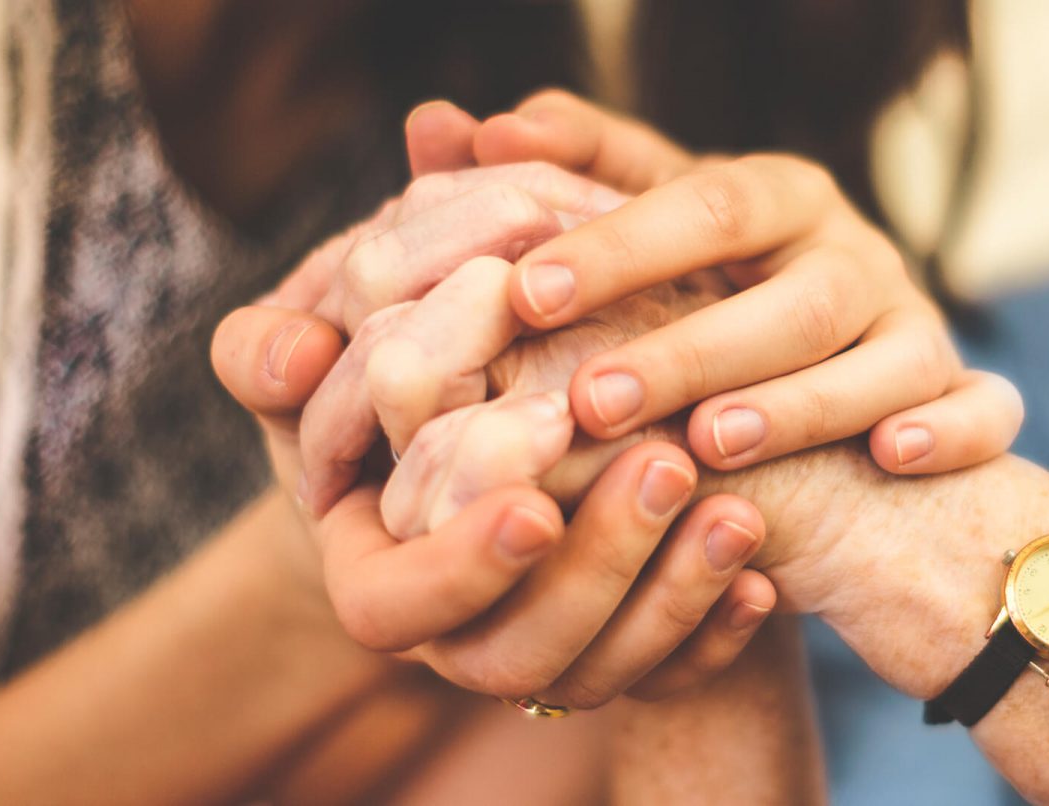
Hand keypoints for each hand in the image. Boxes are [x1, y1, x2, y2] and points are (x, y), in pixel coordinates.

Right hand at [215, 302, 777, 708]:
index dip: (460, 567)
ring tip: (735, 511)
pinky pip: (671, 681)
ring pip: (598, 677)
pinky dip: (717, 633)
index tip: (535, 500)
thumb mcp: (331, 357)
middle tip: (666, 465)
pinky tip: (765, 580)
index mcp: (374, 576)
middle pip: (511, 657)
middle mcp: (456, 640)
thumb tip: (290, 350)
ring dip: (670, 596)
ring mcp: (544, 656)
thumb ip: (283, 350)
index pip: (391, 609)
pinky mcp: (623, 655)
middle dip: (595, 568)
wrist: (498, 428)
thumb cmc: (395, 377)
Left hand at [468, 90, 1025, 476]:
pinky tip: (894, 459)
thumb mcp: (639, 233)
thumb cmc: (706, 295)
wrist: (830, 385)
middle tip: (593, 399)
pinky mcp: (964, 392)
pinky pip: (983, 407)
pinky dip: (953, 427)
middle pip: (788, 294)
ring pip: (884, 354)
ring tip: (711, 441)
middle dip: (690, 345)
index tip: (519, 291)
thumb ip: (553, 184)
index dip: (617, 246)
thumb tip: (439, 125)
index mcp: (774, 197)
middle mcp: (852, 253)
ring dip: (801, 400)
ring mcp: (916, 324)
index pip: (700, 202)